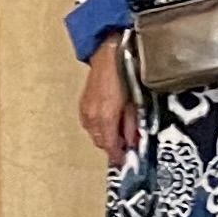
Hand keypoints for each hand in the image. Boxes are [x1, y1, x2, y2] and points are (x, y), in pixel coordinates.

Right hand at [79, 44, 136, 162]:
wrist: (108, 56)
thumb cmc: (125, 75)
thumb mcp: (135, 102)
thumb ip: (132, 124)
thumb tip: (133, 142)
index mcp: (106, 117)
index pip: (109, 145)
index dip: (117, 155)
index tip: (125, 160)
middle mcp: (92, 117)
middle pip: (100, 142)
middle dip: (112, 146)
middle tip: (125, 145)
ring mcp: (85, 111)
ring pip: (94, 133)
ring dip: (105, 136)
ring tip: (119, 132)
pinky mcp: (82, 105)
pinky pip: (89, 124)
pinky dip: (98, 127)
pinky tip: (109, 121)